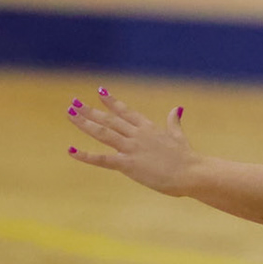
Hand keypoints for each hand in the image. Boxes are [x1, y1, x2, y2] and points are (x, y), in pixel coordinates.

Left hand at [66, 88, 199, 195]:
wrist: (191, 172)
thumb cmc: (187, 158)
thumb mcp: (178, 136)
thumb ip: (174, 122)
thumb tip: (177, 108)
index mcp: (149, 129)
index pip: (126, 112)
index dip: (112, 102)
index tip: (100, 91)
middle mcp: (137, 135)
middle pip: (109, 120)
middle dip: (90, 110)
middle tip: (74, 102)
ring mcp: (131, 148)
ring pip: (103, 132)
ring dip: (85, 123)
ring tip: (70, 113)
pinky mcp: (128, 164)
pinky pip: (102, 159)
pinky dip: (86, 155)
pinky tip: (71, 150)